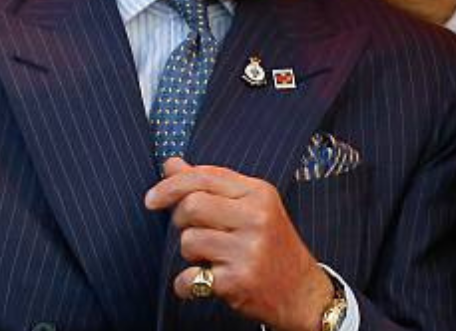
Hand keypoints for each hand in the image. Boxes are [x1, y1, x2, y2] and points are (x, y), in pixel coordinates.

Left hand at [146, 159, 332, 330]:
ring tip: (211, 258)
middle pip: (191, 206)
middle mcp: (256, 218)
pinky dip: (186, 284)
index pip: (204, 177)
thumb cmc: (273, 245)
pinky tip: (203, 281)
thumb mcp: (251, 206)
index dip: (171, 186)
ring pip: (188, 241)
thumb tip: (172, 164)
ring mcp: (248, 250)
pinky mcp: (238, 281)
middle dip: (181, 221)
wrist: (302, 292)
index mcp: (259, 193)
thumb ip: (211, 183)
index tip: (153, 199)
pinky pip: (189, 277)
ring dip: (190, 254)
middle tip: (193, 231)